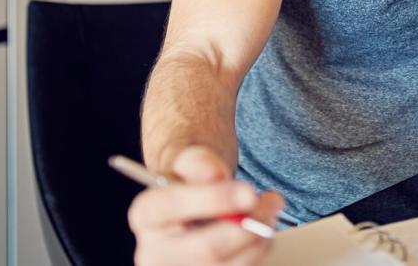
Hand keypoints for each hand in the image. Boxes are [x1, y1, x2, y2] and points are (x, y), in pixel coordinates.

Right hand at [128, 146, 284, 265]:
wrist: (195, 210)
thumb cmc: (192, 184)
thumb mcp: (190, 162)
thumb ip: (199, 161)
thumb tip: (213, 174)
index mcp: (144, 215)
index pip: (172, 206)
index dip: (214, 198)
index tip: (249, 191)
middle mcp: (154, 253)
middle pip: (207, 249)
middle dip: (247, 225)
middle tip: (272, 201)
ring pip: (230, 265)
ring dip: (260, 237)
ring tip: (269, 209)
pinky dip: (259, 250)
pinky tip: (260, 231)